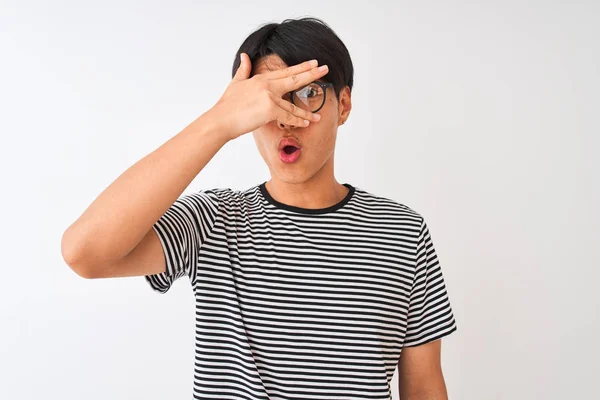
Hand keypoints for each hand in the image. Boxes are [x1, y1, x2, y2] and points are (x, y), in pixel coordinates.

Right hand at [208, 53, 327, 140]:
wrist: (220, 120)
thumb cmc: (227, 105)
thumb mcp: (236, 83)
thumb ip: (243, 69)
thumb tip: (245, 56)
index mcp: (261, 79)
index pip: (285, 72)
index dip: (301, 67)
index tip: (313, 63)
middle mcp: (267, 85)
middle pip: (294, 79)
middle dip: (311, 74)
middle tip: (325, 68)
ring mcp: (270, 97)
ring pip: (293, 105)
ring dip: (306, 112)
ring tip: (318, 116)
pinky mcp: (270, 110)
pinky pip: (288, 117)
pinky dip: (298, 121)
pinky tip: (307, 123)